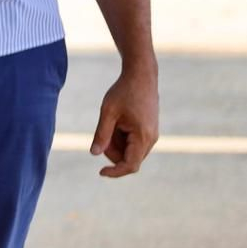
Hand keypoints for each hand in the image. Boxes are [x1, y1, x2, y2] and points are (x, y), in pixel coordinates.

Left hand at [90, 63, 158, 177]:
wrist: (141, 75)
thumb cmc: (123, 91)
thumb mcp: (108, 112)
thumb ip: (102, 134)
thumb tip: (94, 154)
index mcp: (143, 136)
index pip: (130, 165)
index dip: (115, 172)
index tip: (101, 172)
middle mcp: (151, 139)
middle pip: (128, 158)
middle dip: (112, 150)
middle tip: (104, 128)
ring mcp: (152, 135)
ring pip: (130, 150)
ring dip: (117, 142)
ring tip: (113, 120)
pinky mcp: (149, 130)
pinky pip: (134, 142)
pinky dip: (122, 136)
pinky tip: (118, 120)